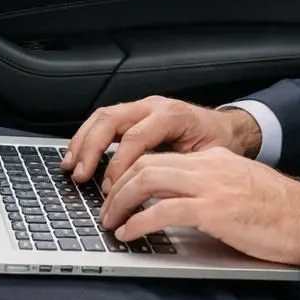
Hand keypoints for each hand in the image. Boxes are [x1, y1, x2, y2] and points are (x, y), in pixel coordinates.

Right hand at [61, 95, 262, 189]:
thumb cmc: (218, 144)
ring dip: (83, 141)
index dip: (119, 165)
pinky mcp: (136, 114)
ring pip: (103, 116)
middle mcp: (154, 106)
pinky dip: (88, 137)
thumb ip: (177, 170)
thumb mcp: (205, 159)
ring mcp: (143, 107)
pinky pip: (105, 120)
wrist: (228, 128)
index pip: (135, 138)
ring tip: (70, 166)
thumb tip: (152, 192)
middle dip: (91, 148)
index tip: (110, 189)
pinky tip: (78, 155)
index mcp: (172, 116)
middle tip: (80, 175)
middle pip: (111, 119)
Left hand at [99, 147, 299, 265]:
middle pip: (145, 164)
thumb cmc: (279, 212)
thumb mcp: (240, 189)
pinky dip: (139, 222)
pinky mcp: (214, 210)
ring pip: (147, 180)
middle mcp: (209, 166)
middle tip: (106, 210)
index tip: (116, 194)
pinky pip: (163, 210)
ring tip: (111, 222)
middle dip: (116, 187)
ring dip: (120, 202)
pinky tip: (130, 234)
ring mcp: (211, 186)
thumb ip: (212, 189)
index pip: (160, 157)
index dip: (130, 174)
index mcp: (214, 159)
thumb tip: (179, 207)